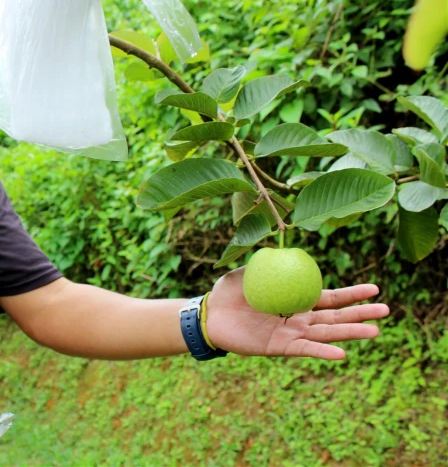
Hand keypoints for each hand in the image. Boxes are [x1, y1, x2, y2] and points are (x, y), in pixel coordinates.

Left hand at [205, 267, 389, 359]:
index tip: (375, 289)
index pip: (329, 297)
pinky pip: (304, 349)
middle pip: (334, 317)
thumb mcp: (251, 269)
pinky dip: (322, 352)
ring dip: (349, 333)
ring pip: (325, 334)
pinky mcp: (278, 347)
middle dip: (360, 314)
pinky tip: (342, 354)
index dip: (351, 294)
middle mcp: (297, 318)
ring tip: (374, 331)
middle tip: (386, 310)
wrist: (210, 314)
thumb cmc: (229, 291)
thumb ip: (269, 259)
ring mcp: (289, 333)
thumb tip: (284, 242)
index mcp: (294, 298)